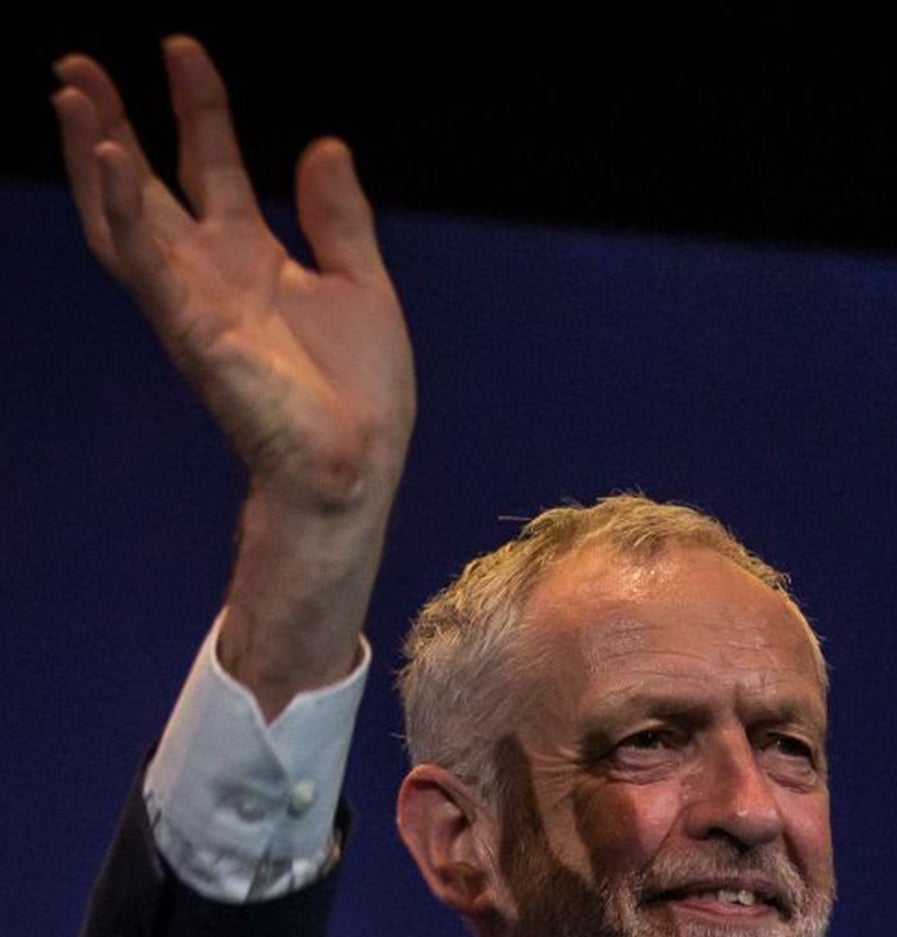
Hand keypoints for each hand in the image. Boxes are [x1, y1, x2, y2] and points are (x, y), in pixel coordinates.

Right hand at [52, 36, 416, 711]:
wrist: (357, 465)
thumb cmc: (360, 392)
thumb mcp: (360, 283)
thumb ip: (338, 217)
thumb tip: (324, 143)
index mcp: (251, 257)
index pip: (213, 164)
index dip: (198, 107)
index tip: (183, 48)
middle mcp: (209, 272)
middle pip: (146, 183)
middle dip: (111, 122)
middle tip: (78, 63)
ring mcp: (193, 301)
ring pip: (124, 216)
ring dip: (94, 158)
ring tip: (74, 96)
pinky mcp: (190, 331)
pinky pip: (143, 264)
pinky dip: (122, 210)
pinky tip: (109, 158)